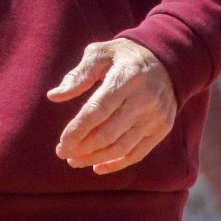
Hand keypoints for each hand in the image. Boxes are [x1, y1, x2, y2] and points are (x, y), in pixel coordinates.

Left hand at [47, 38, 176, 175]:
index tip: (61, 143)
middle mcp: (144, 99)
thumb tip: (53, 96)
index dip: (77, 130)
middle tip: (62, 152)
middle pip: (108, 133)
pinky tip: (97, 166)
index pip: (98, 110)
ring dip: (94, 158)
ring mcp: (156, 115)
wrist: (167, 59)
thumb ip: (78, 75)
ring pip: (121, 147)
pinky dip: (116, 164)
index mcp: (126, 77)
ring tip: (75, 161)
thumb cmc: (124, 56)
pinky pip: (137, 153)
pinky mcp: (162, 128)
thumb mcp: (100, 54)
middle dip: (81, 148)